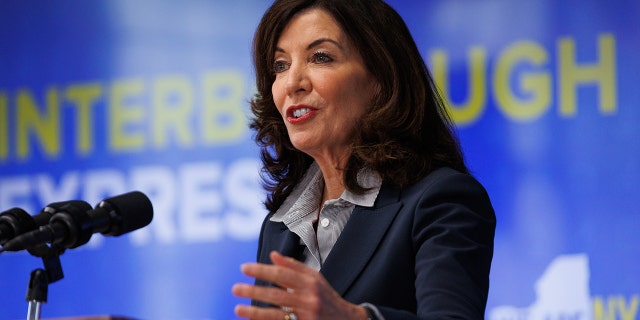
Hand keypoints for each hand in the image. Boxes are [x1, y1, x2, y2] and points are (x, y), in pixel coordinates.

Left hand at [232, 251, 368, 319]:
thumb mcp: (314, 278)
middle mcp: (309, 299)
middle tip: (235, 288)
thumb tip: (272, 255)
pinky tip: (253, 319)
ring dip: (255, 311)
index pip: (282, 274)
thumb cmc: (327, 297)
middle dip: (253, 291)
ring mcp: (307, 316)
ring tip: (238, 308)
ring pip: (276, 314)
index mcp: (311, 282)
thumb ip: (293, 267)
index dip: (262, 270)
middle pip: (277, 295)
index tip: (244, 268)